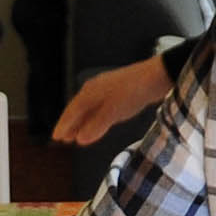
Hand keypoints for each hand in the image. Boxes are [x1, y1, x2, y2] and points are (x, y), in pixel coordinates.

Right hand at [53, 55, 173, 145]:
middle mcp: (95, 89)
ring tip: (76, 136)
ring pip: (90, 109)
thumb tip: (80, 139)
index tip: (57, 137)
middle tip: (64, 139)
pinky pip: (101, 109)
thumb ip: (96, 126)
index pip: (72, 111)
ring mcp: (107, 90)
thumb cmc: (134, 91)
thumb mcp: (114, 111)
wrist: (158, 76)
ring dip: (82, 123)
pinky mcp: (119, 93)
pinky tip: (97, 125)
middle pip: (78, 109)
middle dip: (71, 124)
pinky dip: (95, 119)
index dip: (64, 125)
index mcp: (90, 92)